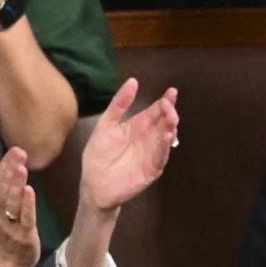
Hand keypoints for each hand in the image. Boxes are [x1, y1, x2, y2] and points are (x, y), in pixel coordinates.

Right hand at [0, 145, 39, 266]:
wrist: (3, 264)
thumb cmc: (1, 228)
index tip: (4, 148)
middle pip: (0, 189)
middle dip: (8, 170)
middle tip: (18, 151)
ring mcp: (9, 224)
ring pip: (10, 202)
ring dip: (15, 185)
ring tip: (21, 168)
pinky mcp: (24, 235)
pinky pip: (25, 218)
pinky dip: (26, 205)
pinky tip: (29, 191)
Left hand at [79, 78, 177, 211]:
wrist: (94, 184)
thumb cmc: (98, 155)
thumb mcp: (105, 125)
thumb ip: (119, 105)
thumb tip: (133, 81)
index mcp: (139, 126)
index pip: (156, 111)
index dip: (165, 101)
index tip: (172, 92)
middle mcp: (149, 138)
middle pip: (165, 122)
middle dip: (170, 112)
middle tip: (168, 104)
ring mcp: (152, 153)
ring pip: (167, 138)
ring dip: (171, 127)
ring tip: (171, 118)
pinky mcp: (152, 169)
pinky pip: (161, 157)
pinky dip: (164, 147)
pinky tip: (167, 137)